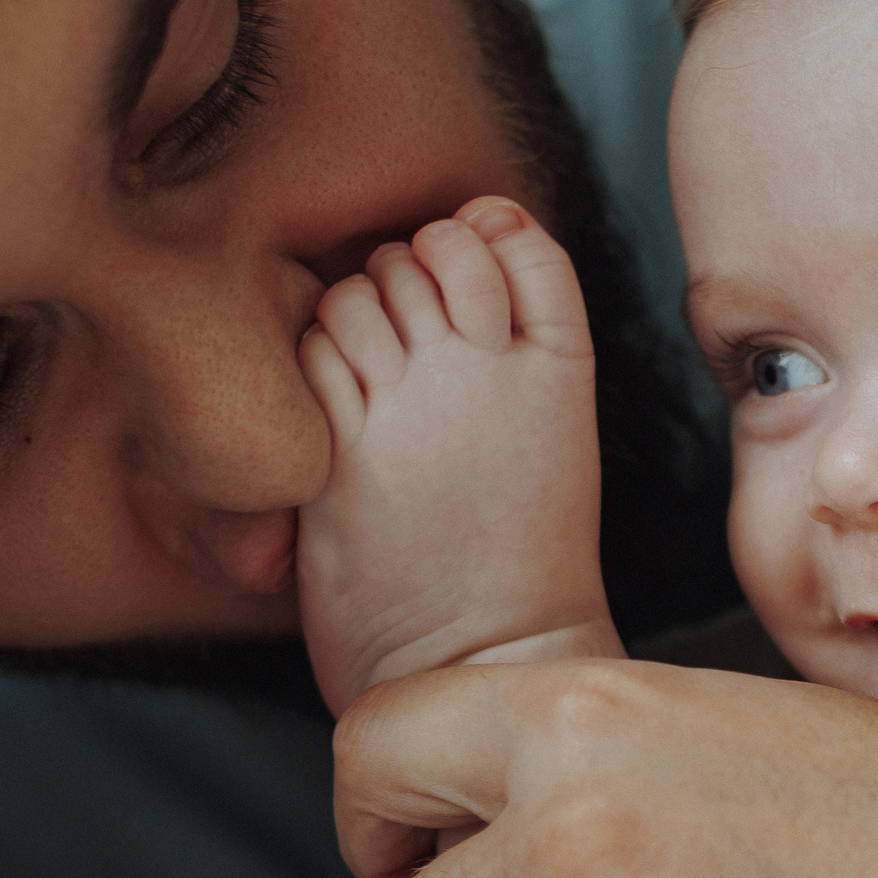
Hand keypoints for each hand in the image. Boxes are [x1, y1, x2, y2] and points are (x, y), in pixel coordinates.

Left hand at [298, 196, 618, 715]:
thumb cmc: (523, 551)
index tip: (466, 289)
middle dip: (410, 277)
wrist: (486, 658)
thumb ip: (522, 330)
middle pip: (429, 249)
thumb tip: (474, 219)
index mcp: (563, 371)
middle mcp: (492, 374)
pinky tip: (343, 408)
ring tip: (379, 376)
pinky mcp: (344, 449)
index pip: (511, 236)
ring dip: (360, 312)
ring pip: (365, 287)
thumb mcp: (558, 430)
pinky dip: (320, 358)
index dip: (476, 239)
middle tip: (416, 349)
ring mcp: (415, 408)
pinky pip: (315, 347)